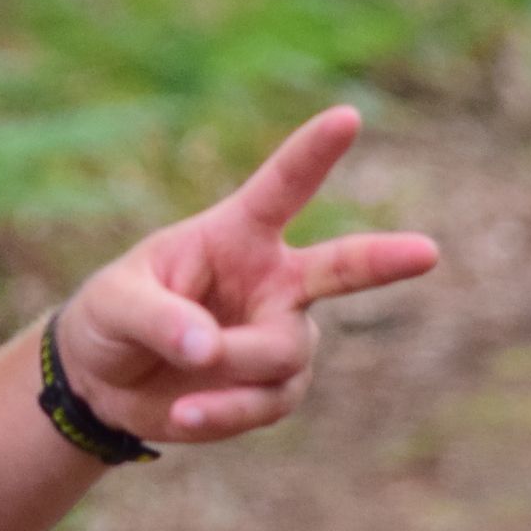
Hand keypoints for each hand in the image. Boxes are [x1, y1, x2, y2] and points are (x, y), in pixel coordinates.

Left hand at [55, 107, 437, 443]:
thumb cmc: (110, 318)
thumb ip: (159, 318)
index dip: (313, 153)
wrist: (103, 382)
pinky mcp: (275, 388)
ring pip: (283, 354)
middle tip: (427, 251)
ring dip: (233, 369)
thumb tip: (209, 348)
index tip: (347, 117)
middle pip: (339, 269)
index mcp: (234, 235)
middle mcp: (272, 282)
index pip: (281, 188)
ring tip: (183, 387)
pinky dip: (225, 411)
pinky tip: (184, 413)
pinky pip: (267, 401)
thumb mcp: (114, 304)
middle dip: (383, 259)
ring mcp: (280, 335)